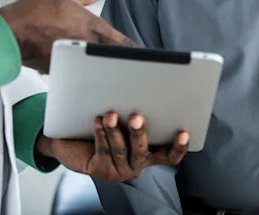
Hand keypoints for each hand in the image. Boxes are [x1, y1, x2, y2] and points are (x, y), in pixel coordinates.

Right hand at [0, 0, 136, 72]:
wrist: (8, 33)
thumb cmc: (31, 12)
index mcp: (88, 24)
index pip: (119, 39)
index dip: (133, 47)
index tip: (142, 53)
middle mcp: (83, 43)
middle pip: (111, 55)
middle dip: (121, 58)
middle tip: (133, 64)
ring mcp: (72, 58)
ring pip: (93, 64)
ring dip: (100, 64)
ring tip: (107, 67)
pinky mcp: (58, 68)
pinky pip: (73, 69)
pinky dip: (78, 67)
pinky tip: (75, 65)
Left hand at [36, 112, 188, 181]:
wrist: (76, 142)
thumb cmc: (108, 125)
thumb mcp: (126, 120)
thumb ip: (139, 112)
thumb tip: (144, 87)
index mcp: (149, 153)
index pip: (169, 156)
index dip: (178, 147)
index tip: (183, 132)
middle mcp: (136, 165)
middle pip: (142, 151)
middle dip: (139, 133)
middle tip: (136, 117)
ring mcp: (119, 170)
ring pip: (120, 150)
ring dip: (115, 131)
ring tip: (111, 114)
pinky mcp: (101, 171)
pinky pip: (103, 151)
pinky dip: (101, 134)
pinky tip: (98, 120)